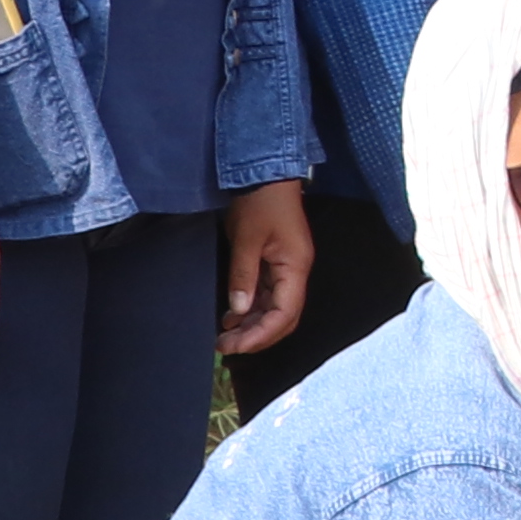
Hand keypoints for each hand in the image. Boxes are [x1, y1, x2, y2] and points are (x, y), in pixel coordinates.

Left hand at [219, 178, 312, 353]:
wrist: (267, 173)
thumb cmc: (261, 202)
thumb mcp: (247, 238)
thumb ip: (243, 276)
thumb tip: (238, 310)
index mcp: (295, 267)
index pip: (284, 314)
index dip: (261, 334)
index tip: (235, 346)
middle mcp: (295, 272)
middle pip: (283, 317)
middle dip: (257, 335)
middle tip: (226, 346)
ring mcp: (287, 268)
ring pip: (274, 309)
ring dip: (252, 324)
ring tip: (225, 334)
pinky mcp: (276, 263)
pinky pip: (267, 295)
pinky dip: (251, 309)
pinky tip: (232, 315)